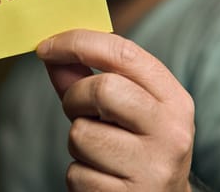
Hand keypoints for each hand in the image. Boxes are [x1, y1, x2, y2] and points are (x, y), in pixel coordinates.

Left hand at [36, 29, 194, 191]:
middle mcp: (171, 132)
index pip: (123, 53)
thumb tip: (52, 56)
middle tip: (77, 110)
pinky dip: (79, 174)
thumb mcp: (125, 109)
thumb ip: (88, 79)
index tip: (45, 46)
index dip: (77, 43)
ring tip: (100, 151)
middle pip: (102, 90)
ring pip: (81, 134)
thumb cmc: (137, 147)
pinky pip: (77, 173)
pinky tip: (102, 177)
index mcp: (174, 100)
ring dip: (77, 141)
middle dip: (74, 98)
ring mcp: (152, 168)